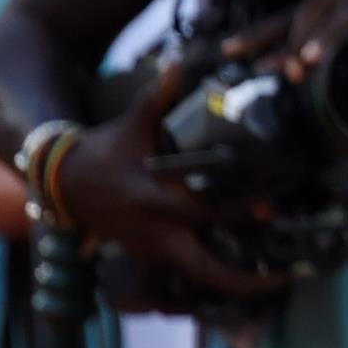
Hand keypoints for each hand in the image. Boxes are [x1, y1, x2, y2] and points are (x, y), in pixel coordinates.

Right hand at [55, 64, 283, 303]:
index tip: (273, 208)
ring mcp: (153, 251)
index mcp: (158, 201)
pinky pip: (186, 276)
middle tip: (284, 278)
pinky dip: (214, 279)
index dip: (241, 212)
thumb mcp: (132, 124)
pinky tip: (247, 276)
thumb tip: (177, 61)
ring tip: (275, 283)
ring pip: (198, 281)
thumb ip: (158, 95)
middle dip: (245, 282)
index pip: (207, 212)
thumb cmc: (106, 151)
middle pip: (206, 271)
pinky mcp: (150, 257)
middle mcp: (158, 234)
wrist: (63, 184)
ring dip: (235, 286)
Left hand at [223, 0, 347, 84]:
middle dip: (276, 39)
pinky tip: (328, 57)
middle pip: (298, 11)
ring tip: (296, 67)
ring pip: (324, 12)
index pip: (287, 17)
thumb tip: (301, 76)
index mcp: (335, 8)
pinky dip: (340, 38)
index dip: (257, 34)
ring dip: (307, 40)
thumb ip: (339, 54)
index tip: (228, 53)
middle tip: (261, 68)